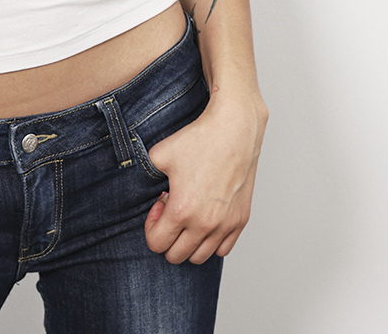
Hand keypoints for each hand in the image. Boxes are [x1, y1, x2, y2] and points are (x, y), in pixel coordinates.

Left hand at [143, 92, 266, 264]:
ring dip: (189, 241)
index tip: (158, 205)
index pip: (157, 244)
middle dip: (168, 236)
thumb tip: (146, 190)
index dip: (151, 227)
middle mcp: (205, 224)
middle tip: (171, 209)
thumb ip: (146, 177)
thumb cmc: (198, 139)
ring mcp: (225, 224)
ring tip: (189, 213)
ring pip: (200, 257)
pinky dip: (211, 241)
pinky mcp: (241, 220)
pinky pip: (223, 250)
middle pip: (177, 256)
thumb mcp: (158, 155)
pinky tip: (206, 216)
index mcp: (182, 211)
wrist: (233, 129)